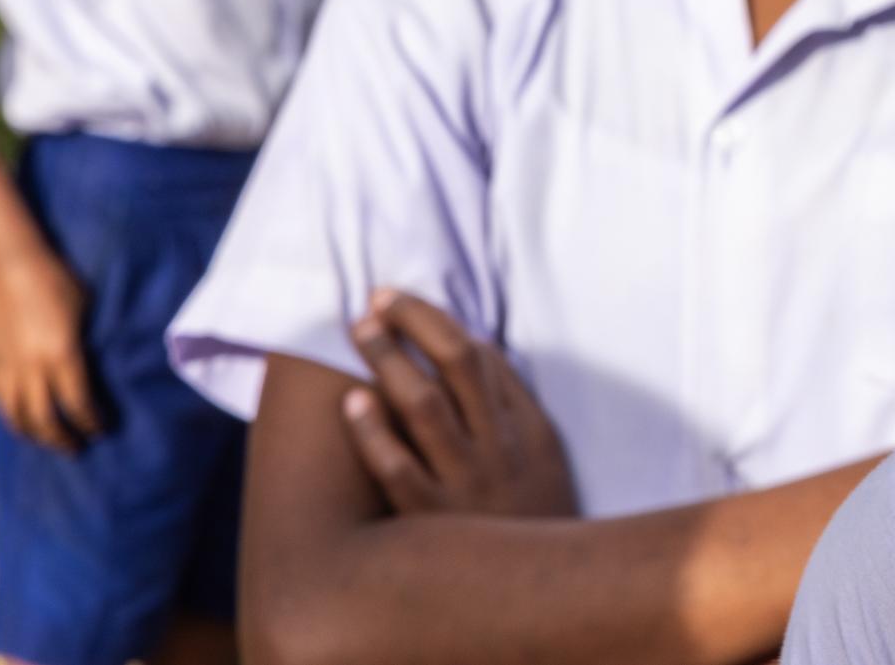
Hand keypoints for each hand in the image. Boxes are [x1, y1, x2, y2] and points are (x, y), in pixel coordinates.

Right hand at [0, 248, 99, 451]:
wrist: (14, 268)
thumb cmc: (61, 284)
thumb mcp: (87, 314)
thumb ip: (89, 348)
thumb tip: (100, 372)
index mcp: (61, 355)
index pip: (78, 403)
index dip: (91, 421)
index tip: (104, 429)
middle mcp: (32, 368)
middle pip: (46, 419)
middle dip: (64, 438)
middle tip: (79, 447)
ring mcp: (7, 368)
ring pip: (17, 417)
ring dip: (35, 435)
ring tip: (51, 442)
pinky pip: (1, 401)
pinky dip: (14, 417)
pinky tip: (26, 421)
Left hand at [342, 289, 576, 518]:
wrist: (542, 596)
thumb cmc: (534, 516)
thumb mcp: (541, 454)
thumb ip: (510, 401)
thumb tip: (475, 345)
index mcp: (524, 425)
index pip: (479, 356)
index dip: (435, 320)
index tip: (398, 298)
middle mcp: (497, 446)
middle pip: (454, 365)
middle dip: (412, 325)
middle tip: (373, 300)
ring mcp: (465, 482)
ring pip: (424, 406)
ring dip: (390, 361)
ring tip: (360, 332)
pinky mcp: (433, 520)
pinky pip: (400, 470)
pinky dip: (375, 433)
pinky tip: (351, 403)